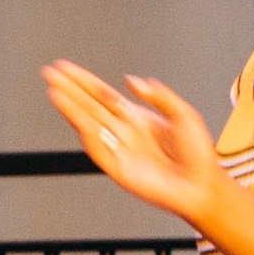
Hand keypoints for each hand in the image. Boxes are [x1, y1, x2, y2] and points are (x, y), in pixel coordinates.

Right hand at [43, 61, 223, 225]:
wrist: (203, 185)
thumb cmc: (198, 154)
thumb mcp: (182, 113)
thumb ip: (158, 95)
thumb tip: (131, 80)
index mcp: (136, 117)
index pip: (102, 95)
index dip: (83, 81)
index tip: (65, 69)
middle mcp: (123, 132)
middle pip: (89, 106)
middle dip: (70, 89)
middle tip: (50, 74)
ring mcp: (119, 150)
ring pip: (89, 125)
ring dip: (71, 109)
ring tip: (55, 92)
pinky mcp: (119, 170)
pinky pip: (99, 152)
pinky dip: (88, 137)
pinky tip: (78, 122)